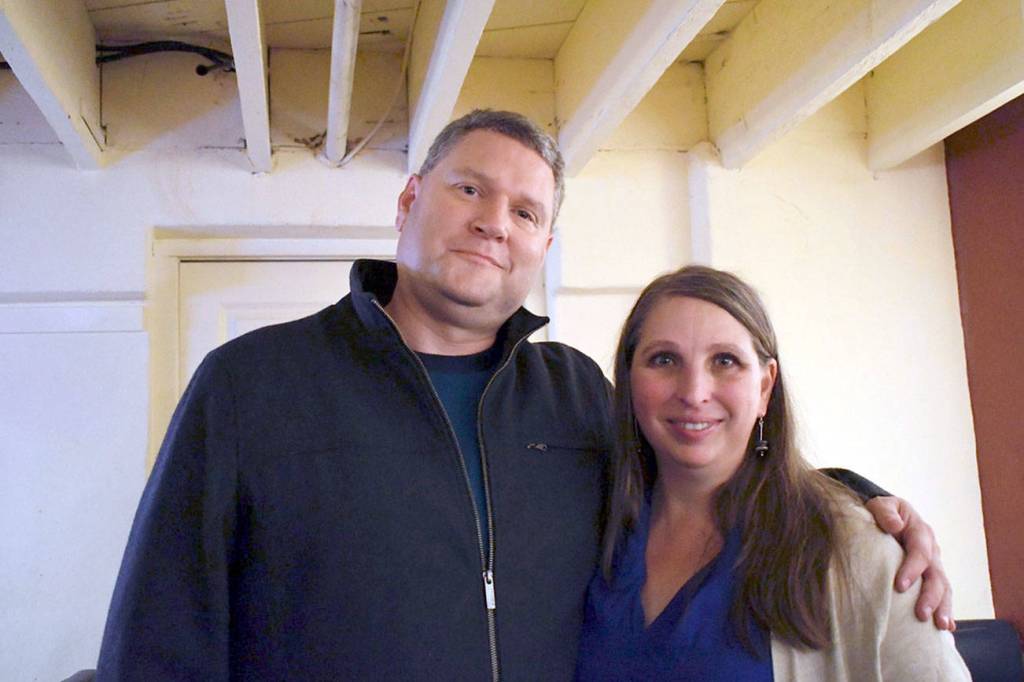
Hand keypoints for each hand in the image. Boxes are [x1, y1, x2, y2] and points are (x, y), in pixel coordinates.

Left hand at [864, 495, 954, 630]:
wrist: (887, 517)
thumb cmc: (881, 513)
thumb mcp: (881, 505)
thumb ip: (885, 512)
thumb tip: (895, 525)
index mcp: (920, 531)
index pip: (920, 551)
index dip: (912, 569)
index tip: (900, 586)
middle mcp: (932, 550)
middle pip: (936, 575)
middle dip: (931, 596)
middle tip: (921, 614)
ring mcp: (934, 565)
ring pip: (944, 588)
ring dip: (943, 607)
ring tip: (941, 626)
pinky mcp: (931, 578)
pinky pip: (942, 596)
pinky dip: (947, 611)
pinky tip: (947, 629)